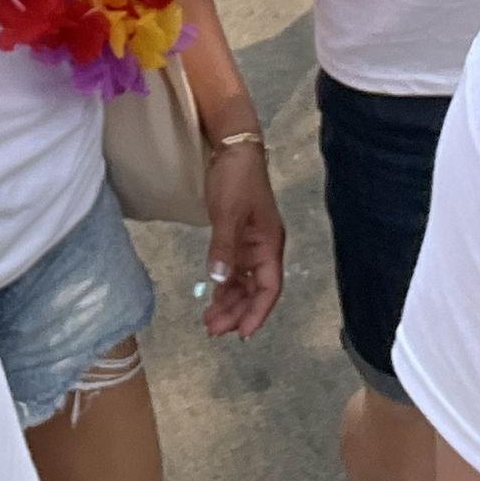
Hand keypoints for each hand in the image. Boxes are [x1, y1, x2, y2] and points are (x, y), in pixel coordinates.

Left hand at [203, 143, 285, 339]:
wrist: (232, 148)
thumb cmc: (236, 178)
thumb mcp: (228, 212)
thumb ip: (224, 247)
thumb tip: (218, 281)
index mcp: (269, 243)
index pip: (269, 287)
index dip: (257, 312)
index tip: (242, 333)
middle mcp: (263, 248)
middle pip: (256, 290)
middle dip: (237, 312)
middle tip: (213, 330)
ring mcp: (250, 243)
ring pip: (243, 282)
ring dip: (229, 302)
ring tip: (209, 321)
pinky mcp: (237, 236)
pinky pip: (234, 270)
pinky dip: (225, 285)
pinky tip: (213, 298)